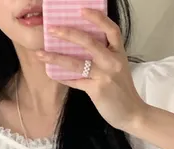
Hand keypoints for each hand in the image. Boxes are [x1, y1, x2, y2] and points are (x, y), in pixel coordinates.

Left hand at [36, 9, 147, 132]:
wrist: (133, 113)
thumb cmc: (122, 91)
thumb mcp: (118, 69)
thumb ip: (104, 57)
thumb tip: (79, 48)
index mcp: (119, 53)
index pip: (111, 30)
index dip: (97, 18)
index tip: (81, 10)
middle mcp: (113, 61)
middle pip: (89, 42)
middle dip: (68, 34)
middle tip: (51, 29)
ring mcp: (105, 76)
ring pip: (77, 62)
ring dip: (56, 57)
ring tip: (40, 53)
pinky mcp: (97, 90)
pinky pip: (76, 81)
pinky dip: (62, 77)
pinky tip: (51, 73)